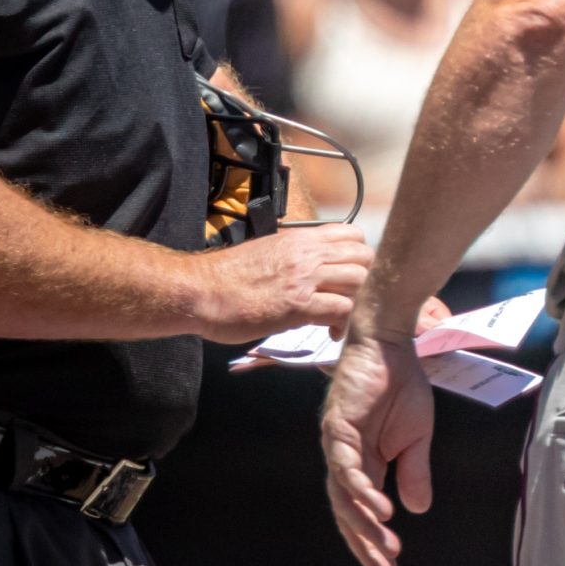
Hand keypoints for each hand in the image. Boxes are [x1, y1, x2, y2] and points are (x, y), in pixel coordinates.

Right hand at [186, 226, 373, 344]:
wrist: (198, 291)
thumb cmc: (227, 276)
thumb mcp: (268, 251)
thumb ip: (295, 254)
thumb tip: (313, 264)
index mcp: (301, 239)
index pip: (353, 234)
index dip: (359, 255)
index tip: (349, 273)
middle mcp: (308, 254)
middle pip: (364, 257)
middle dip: (365, 279)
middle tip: (350, 297)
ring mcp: (305, 279)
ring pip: (360, 281)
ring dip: (357, 301)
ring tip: (342, 316)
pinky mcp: (299, 305)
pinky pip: (342, 309)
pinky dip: (343, 323)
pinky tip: (331, 331)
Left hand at [320, 301, 440, 565]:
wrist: (391, 345)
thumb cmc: (401, 386)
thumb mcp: (417, 438)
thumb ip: (414, 473)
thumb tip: (416, 510)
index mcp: (362, 464)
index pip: (362, 513)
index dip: (373, 543)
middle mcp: (343, 460)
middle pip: (349, 514)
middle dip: (367, 546)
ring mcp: (337, 446)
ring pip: (346, 497)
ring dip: (366, 525)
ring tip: (386, 548)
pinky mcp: (338, 428)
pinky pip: (348, 467)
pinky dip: (363, 491)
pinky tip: (381, 510)